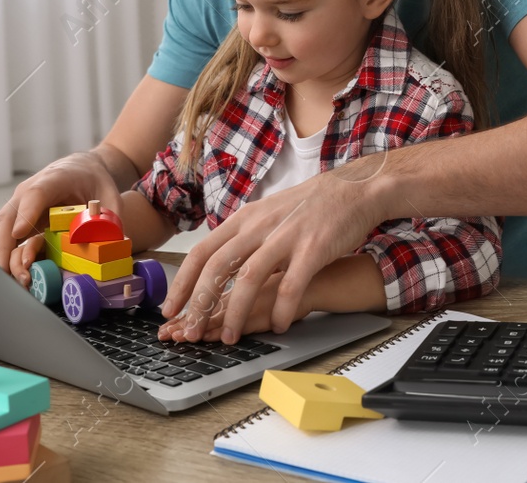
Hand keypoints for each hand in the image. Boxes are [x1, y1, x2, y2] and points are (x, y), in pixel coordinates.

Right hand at [0, 149, 124, 279]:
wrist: (80, 169)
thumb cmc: (93, 181)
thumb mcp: (109, 195)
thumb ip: (111, 217)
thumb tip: (112, 242)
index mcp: (54, 180)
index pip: (35, 194)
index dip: (26, 214)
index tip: (19, 235)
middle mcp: (28, 192)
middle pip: (5, 217)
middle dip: (3, 248)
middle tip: (12, 274)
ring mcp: (17, 206)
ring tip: (11, 278)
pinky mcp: (14, 219)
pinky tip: (8, 272)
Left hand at [160, 158, 385, 342]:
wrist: (356, 189)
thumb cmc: (312, 206)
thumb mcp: (269, 213)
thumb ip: (244, 236)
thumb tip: (215, 265)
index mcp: (246, 218)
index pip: (202, 251)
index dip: (183, 283)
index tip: (170, 310)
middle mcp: (260, 225)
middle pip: (218, 267)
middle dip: (200, 305)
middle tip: (191, 332)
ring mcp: (286, 235)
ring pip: (249, 279)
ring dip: (235, 313)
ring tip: (231, 338)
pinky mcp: (313, 248)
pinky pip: (290, 285)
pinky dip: (280, 310)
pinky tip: (279, 325)